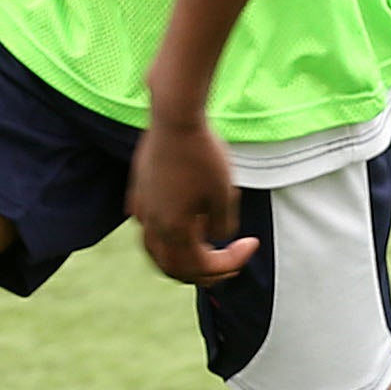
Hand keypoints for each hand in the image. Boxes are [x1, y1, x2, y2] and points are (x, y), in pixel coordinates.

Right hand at [131, 115, 256, 285]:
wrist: (175, 117)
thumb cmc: (203, 154)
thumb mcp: (224, 194)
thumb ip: (222, 225)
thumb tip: (216, 238)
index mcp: (175, 230)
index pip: (201, 267)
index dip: (230, 263)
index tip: (251, 244)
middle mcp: (153, 225)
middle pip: (174, 268)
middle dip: (205, 272)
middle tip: (230, 262)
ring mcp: (142, 209)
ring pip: (156, 251)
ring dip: (181, 259)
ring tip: (204, 251)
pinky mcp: (139, 193)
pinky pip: (149, 228)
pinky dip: (166, 238)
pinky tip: (179, 226)